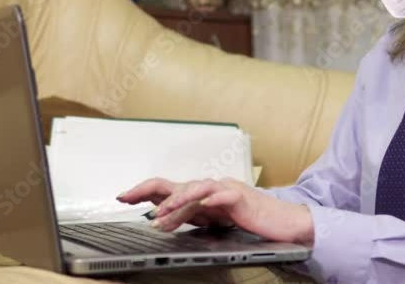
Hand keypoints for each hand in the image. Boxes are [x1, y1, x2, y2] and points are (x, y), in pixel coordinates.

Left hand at [117, 177, 313, 245]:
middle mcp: (211, 187)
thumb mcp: (212, 221)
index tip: (123, 196)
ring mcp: (226, 189)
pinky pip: (224, 195)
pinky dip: (211, 198)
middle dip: (149, 189)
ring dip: (176, 200)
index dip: (144, 190)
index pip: (168, 187)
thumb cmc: (249, 220)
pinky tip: (202, 204)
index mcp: (203, 193)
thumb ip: (189, 216)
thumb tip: (161, 220)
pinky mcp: (242, 197)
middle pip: (176, 183)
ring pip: (196, 189)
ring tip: (161, 213)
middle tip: (127, 197)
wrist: (282, 221)